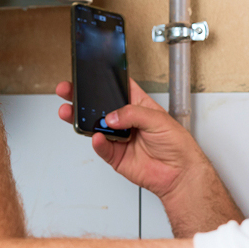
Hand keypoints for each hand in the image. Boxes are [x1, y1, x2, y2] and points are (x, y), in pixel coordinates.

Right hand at [56, 79, 243, 234]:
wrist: (180, 174)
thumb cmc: (177, 144)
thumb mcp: (159, 120)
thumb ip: (133, 114)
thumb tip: (112, 116)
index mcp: (138, 106)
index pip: (118, 89)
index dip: (104, 81)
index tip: (88, 73)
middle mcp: (126, 121)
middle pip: (99, 107)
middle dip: (82, 99)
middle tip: (68, 91)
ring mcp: (119, 138)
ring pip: (95, 127)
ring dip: (82, 120)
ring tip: (72, 112)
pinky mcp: (116, 156)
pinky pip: (102, 148)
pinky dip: (97, 143)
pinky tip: (97, 137)